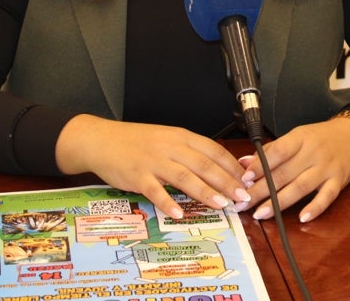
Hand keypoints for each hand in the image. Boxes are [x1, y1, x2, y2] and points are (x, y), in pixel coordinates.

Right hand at [55, 115, 250, 219]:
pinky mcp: (136, 175)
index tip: (248, 180)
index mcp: (181, 136)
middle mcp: (170, 147)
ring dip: (205, 192)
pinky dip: (167, 202)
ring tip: (222, 205)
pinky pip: (154, 190)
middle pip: (204, 164)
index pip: (214, 150)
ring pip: (184, 176)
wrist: (101, 139)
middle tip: (243, 196)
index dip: (233, 166)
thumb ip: (190, 152)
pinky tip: (179, 213)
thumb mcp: (167, 139)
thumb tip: (218, 168)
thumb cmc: (137, 142)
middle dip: (227, 182)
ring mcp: (153, 161)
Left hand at [243, 118, 349, 222]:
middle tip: (243, 203)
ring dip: (279, 202)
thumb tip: (244, 163)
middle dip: (261, 190)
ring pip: (301, 187)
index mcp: (301, 138)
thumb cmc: (321, 138)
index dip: (260, 165)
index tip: (245, 178)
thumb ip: (272, 150)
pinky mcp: (338, 182)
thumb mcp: (298, 136)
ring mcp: (327, 168)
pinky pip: (327, 196)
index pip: (279, 151)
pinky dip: (315, 208)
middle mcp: (313, 153)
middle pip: (284, 173)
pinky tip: (302, 218)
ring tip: (260, 214)